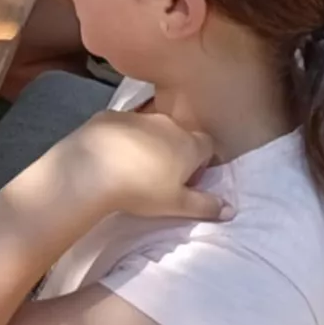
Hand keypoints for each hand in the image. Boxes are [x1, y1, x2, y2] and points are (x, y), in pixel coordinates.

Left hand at [54, 105, 229, 223]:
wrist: (92, 169)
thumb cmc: (142, 189)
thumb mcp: (177, 205)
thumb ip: (206, 206)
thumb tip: (231, 209)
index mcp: (189, 143)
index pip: (208, 145)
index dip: (202, 162)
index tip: (189, 180)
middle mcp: (167, 123)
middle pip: (180, 135)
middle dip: (176, 152)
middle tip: (161, 177)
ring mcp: (137, 116)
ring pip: (150, 128)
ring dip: (148, 144)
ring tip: (133, 169)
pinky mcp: (109, 115)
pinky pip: (122, 126)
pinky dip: (121, 138)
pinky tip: (109, 156)